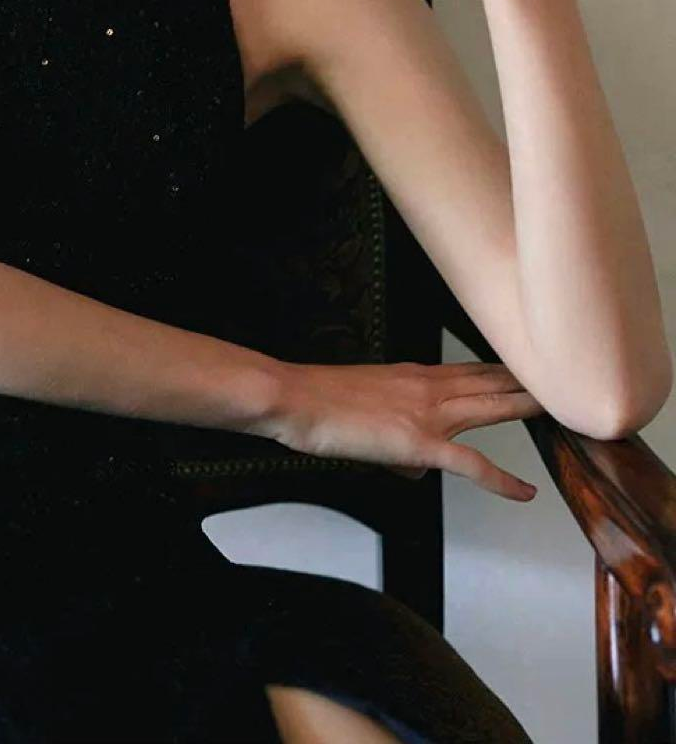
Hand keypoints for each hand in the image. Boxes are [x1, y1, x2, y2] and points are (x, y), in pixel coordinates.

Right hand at [261, 360, 545, 501]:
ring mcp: (429, 413)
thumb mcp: (365, 403)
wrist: (296, 398)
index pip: (474, 370)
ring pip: (495, 407)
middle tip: (568, 383)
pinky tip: (524, 493)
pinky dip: (502, 480)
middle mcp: (430, 386)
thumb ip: (397, 427)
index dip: (507, 373)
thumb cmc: (319, 401)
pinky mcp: (420, 443)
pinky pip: (472, 464)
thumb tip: (413, 466)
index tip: (531, 374)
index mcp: (416, 374)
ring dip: (531, 409)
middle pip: (495, 381)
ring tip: (567, 414)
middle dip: (532, 383)